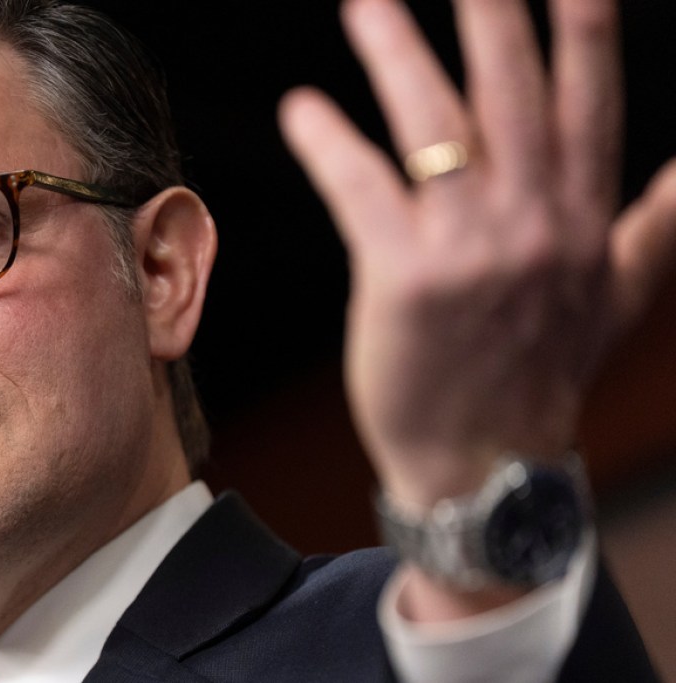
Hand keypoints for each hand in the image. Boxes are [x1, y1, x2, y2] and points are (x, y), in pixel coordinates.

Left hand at [278, 0, 675, 511]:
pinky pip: (363, 189)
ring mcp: (471, 249)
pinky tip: (300, 109)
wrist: (482, 464)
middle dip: (491, 17)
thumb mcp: (615, 297)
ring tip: (365, 3)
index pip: (587, 102)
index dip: (581, 31)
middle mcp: (535, 222)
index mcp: (580, 218)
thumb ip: (656, 224)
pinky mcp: (405, 277)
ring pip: (436, 127)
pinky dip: (329, 144)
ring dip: (398, 56)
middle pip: (512, 93)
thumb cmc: (537, 374)